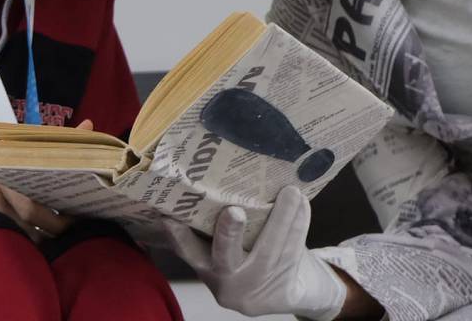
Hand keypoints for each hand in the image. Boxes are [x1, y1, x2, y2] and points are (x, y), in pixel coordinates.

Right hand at [0, 119, 93, 238]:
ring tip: (49, 240)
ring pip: (19, 233)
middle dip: (54, 229)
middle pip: (33, 216)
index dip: (64, 208)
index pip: (43, 188)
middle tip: (67, 232)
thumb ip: (46, 142)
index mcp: (7, 164)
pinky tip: (22, 247)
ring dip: (37, 241)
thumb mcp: (4, 148)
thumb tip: (89, 125)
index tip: (79, 214)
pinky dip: (14, 245)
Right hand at [162, 187, 346, 320]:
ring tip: (290, 192)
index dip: (178, 234)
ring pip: (269, 250)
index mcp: (208, 267)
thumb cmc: (251, 259)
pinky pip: (292, 253)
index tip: (169, 216)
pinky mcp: (283, 291)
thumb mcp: (228, 253)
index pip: (188, 251)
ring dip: (282, 218)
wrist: (284, 296)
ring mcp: (255, 286)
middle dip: (229, 234)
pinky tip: (302, 205)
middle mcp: (228, 281)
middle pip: (226, 257)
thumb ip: (218, 228)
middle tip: (234, 211)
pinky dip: (298, 226)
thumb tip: (218, 175)